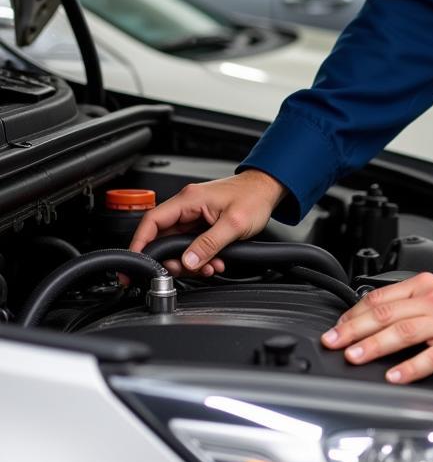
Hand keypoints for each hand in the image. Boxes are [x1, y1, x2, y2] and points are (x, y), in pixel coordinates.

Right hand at [128, 169, 285, 276]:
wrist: (269, 189)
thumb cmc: (254, 197)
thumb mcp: (233, 224)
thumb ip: (209, 244)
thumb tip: (188, 261)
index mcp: (190, 200)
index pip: (152, 221)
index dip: (139, 243)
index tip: (135, 264)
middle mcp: (188, 205)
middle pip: (164, 237)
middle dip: (172, 259)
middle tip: (184, 272)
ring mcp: (195, 214)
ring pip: (179, 244)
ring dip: (190, 261)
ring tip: (209, 268)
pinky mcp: (203, 222)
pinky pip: (192, 244)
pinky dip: (201, 257)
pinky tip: (215, 262)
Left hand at [321, 272, 432, 382]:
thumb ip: (408, 304)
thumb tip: (370, 320)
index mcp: (424, 285)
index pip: (380, 296)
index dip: (354, 313)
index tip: (336, 329)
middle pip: (386, 312)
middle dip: (354, 328)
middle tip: (333, 342)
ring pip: (403, 330)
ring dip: (375, 344)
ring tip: (355, 356)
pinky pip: (430, 355)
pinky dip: (410, 366)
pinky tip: (394, 376)